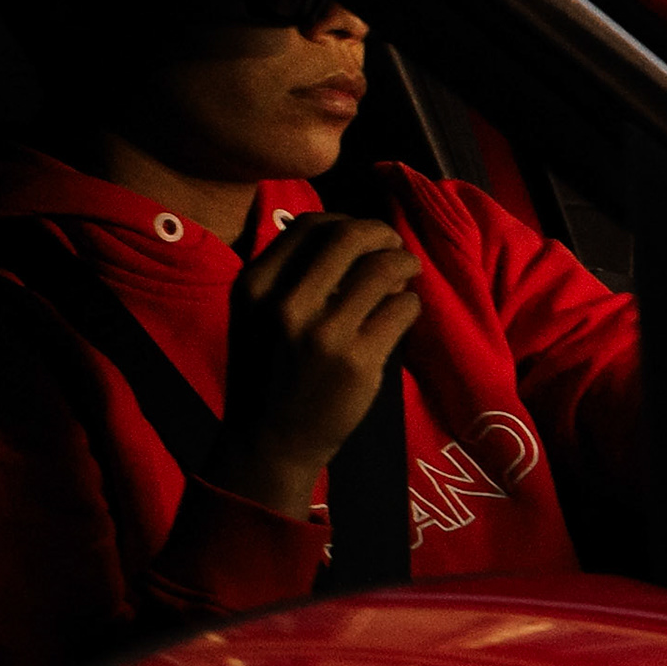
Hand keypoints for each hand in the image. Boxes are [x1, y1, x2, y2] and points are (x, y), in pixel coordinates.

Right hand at [206, 215, 421, 517]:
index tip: (364, 237)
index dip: (347, 222)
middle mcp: (286, 304)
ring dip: (405, 264)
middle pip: (351, 237)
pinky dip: (411, 302)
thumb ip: (292, 273)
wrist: (267, 443)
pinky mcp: (358, 361)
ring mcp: (323, 333)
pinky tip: (403, 312)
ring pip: (384, 269)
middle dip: (382, 234)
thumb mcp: (258, 314)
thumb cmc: (268, 371)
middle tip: (395, 248)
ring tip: (407, 276)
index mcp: (255, 285)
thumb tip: (355, 234)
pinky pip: (402, 308)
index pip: (311, 225)